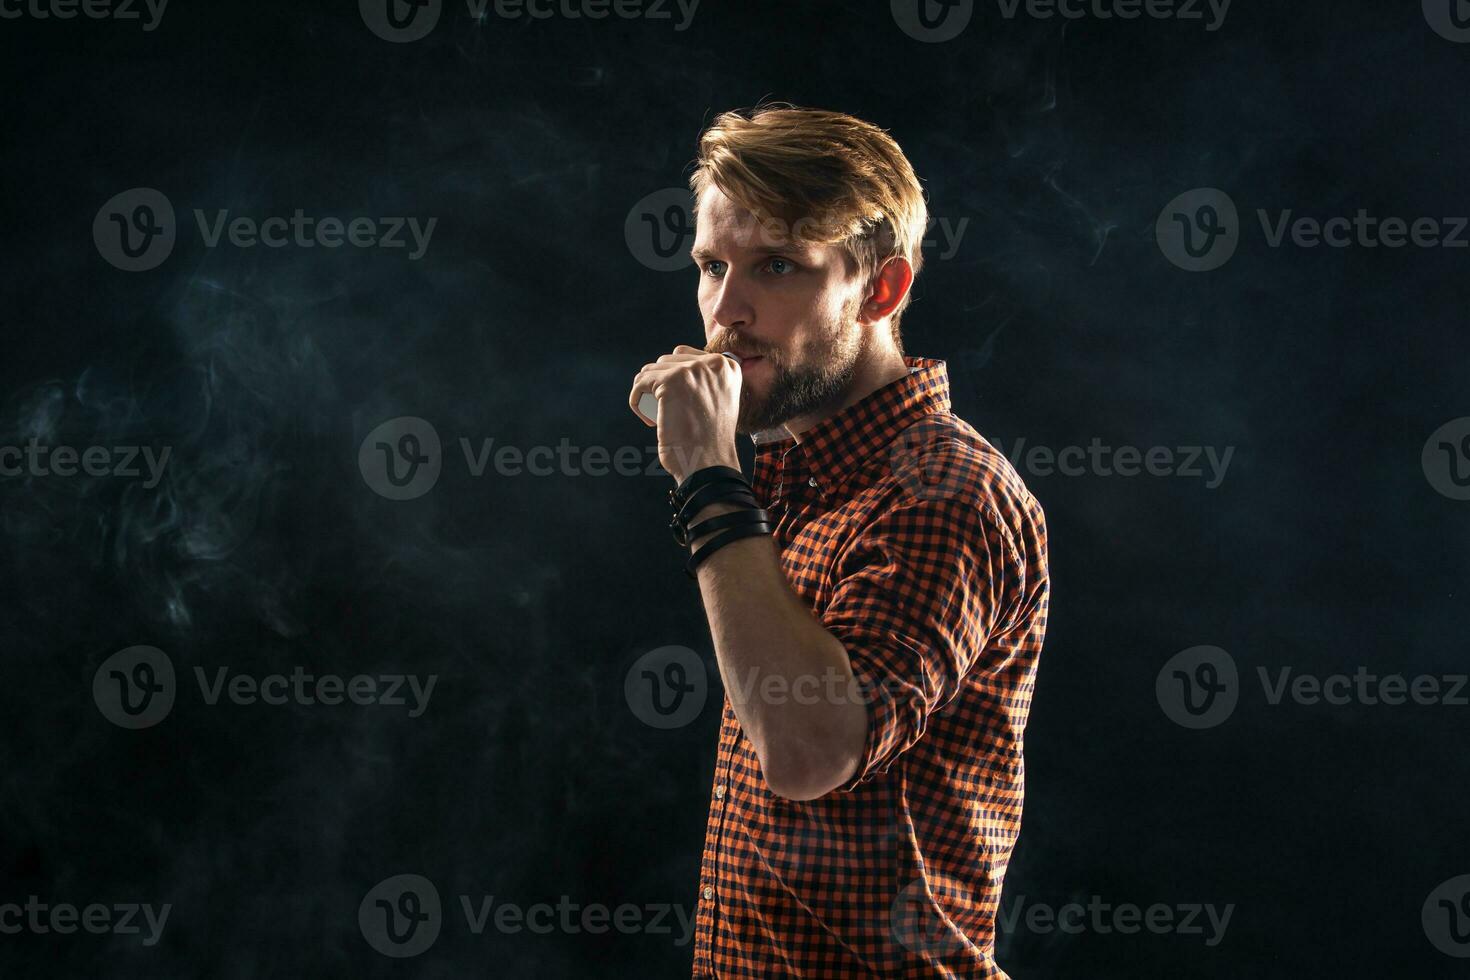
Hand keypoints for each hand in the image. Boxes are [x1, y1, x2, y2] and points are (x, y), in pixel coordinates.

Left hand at [629, 345, 742, 482]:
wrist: (709, 463)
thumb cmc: (710, 441)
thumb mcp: (719, 402)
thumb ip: (706, 381)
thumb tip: (677, 363)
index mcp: (727, 367)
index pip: (686, 357)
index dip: (675, 380)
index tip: (677, 405)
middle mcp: (713, 364)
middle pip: (667, 362)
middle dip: (659, 385)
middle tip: (667, 413)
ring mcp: (692, 371)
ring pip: (651, 371)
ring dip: (647, 392)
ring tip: (656, 416)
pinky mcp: (671, 382)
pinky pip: (640, 383)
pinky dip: (637, 401)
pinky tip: (647, 418)